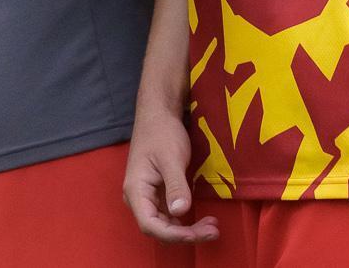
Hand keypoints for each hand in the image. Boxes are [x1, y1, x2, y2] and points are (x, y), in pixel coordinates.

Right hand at [122, 105, 218, 243]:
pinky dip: (185, 220)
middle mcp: (138, 199)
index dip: (173, 235)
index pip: (150, 225)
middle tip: (213, 231)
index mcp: (136, 191)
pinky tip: (202, 218)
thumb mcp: (171, 158)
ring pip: (165, 224)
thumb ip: (175, 186)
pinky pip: (170, 215)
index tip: (196, 234)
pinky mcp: (158, 193)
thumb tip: (180, 212)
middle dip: (185, 234)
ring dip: (187, 229)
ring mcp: (148, 197)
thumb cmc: (162, 133)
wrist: (159, 114)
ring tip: (212, 227)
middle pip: (158, 228)